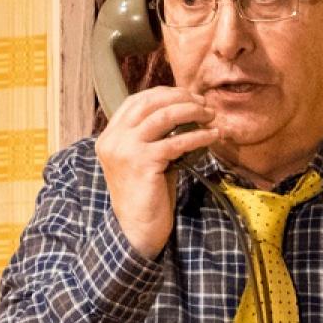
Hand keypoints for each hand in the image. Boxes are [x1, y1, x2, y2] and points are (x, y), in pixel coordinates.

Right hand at [95, 86, 219, 257]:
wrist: (137, 229)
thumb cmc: (147, 196)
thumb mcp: (144, 160)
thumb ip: (155, 138)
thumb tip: (184, 115)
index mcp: (110, 136)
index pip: (136, 101)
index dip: (164, 94)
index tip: (188, 96)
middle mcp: (113, 139)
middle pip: (150, 103)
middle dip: (180, 98)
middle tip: (204, 103)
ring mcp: (126, 150)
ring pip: (163, 116)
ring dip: (192, 111)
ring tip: (211, 115)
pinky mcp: (143, 162)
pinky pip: (176, 142)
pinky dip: (198, 136)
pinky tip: (212, 136)